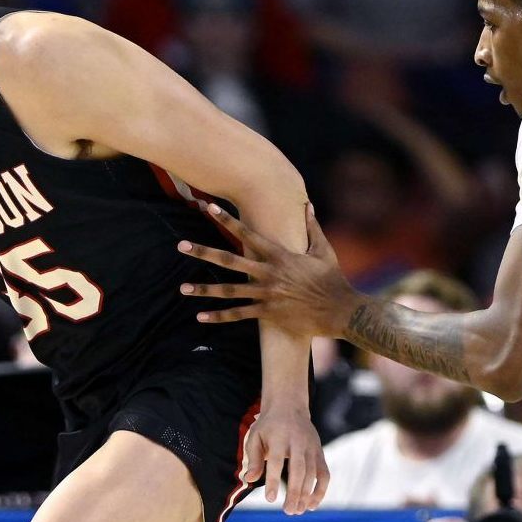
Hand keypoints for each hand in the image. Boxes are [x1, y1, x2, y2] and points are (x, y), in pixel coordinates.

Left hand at [179, 203, 356, 338]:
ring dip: (203, 289)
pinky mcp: (267, 314)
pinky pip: (238, 315)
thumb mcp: (323, 250)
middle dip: (203, 252)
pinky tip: (200, 317)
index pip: (248, 233)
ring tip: (182, 288)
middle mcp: (268, 273)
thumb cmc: (332, 279)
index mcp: (279, 255)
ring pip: (228, 290)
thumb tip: (307, 204)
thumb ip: (311, 227)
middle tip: (181, 245)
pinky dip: (219, 317)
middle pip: (229, 260)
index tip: (209, 208)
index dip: (227, 220)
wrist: (340, 310)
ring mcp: (266, 294)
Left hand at [245, 405, 328, 513]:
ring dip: (306, 494)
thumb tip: (249, 479)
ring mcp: (312, 448)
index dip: (274, 480)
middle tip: (288, 511)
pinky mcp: (320, 453)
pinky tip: (311, 505)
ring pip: (313, 474)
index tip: (270, 499)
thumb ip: (254, 458)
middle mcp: (298, 442)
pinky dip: (321, 491)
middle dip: (295, 492)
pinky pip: (324, 474)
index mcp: (280, 437)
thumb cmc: (268, 426)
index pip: (277, 461)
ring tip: (297, 511)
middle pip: (299, 470)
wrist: (289, 406)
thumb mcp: (256, 437)